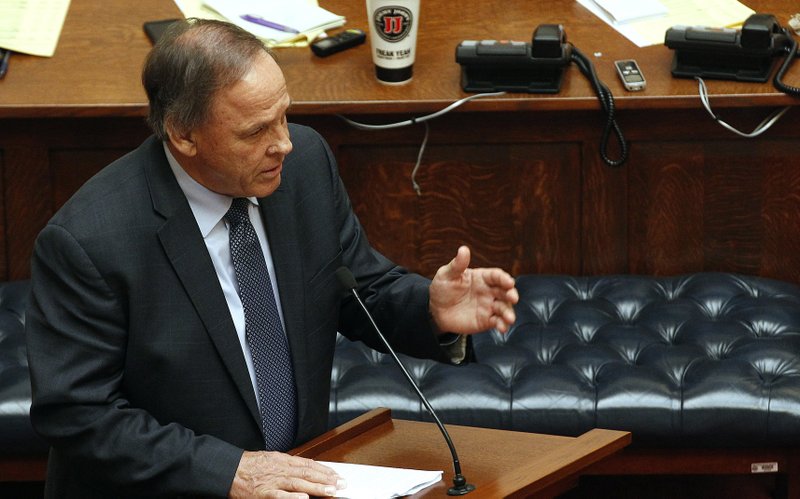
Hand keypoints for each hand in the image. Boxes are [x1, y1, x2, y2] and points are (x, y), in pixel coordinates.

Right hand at [229, 451, 345, 497]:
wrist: (229, 469)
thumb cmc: (248, 465)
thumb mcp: (271, 459)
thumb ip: (287, 464)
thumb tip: (304, 467)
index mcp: (283, 460)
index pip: (308, 464)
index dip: (324, 470)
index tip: (336, 475)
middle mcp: (280, 470)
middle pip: (307, 473)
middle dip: (326, 479)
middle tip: (341, 483)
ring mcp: (273, 482)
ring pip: (298, 484)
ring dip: (316, 487)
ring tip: (331, 491)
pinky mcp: (264, 494)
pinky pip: (280, 496)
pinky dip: (292, 498)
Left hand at [429, 246, 518, 333]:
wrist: (436, 310)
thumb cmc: (443, 288)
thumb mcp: (447, 274)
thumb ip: (457, 264)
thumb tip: (463, 249)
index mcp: (482, 277)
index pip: (496, 276)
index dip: (504, 278)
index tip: (508, 282)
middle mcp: (489, 291)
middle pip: (505, 291)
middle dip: (511, 294)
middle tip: (513, 297)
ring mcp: (488, 306)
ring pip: (504, 308)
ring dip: (509, 313)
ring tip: (509, 318)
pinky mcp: (486, 320)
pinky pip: (497, 322)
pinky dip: (502, 325)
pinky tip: (502, 328)